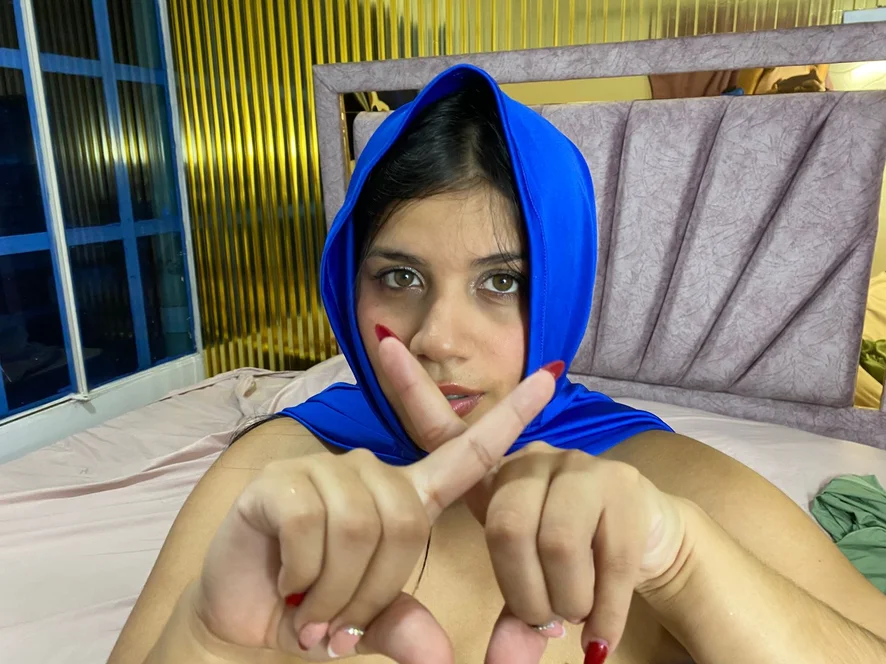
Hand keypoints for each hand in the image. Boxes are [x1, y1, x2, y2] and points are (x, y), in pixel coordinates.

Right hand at [191, 335, 558, 663]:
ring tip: (311, 611)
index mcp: (404, 498)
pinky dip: (303, 577)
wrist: (237, 617)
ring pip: (362, 528)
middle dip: (375, 590)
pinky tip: (287, 585)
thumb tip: (440, 657)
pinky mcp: (280, 480)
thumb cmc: (313, 610)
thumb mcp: (369, 624)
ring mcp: (322, 469)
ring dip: (336, 593)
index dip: (510, 418)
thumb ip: (405, 627)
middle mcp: (368, 472)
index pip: (466, 452)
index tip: (551, 376)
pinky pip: (313, 527)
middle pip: (408, 521)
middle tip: (337, 623)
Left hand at [481, 443, 687, 663]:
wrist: (646, 527)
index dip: (506, 576)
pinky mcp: (625, 484)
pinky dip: (607, 612)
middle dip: (529, 594)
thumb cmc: (577, 550)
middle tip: (548, 622)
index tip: (528, 614)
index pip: (481, 524)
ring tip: (576, 616)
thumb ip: (515, 616)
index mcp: (497, 477)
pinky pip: (613, 558)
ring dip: (568, 598)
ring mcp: (581, 466)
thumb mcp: (536, 578)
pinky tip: (602, 636)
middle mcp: (534, 461)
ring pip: (559, 542)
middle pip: (510, 530)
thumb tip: (499, 663)